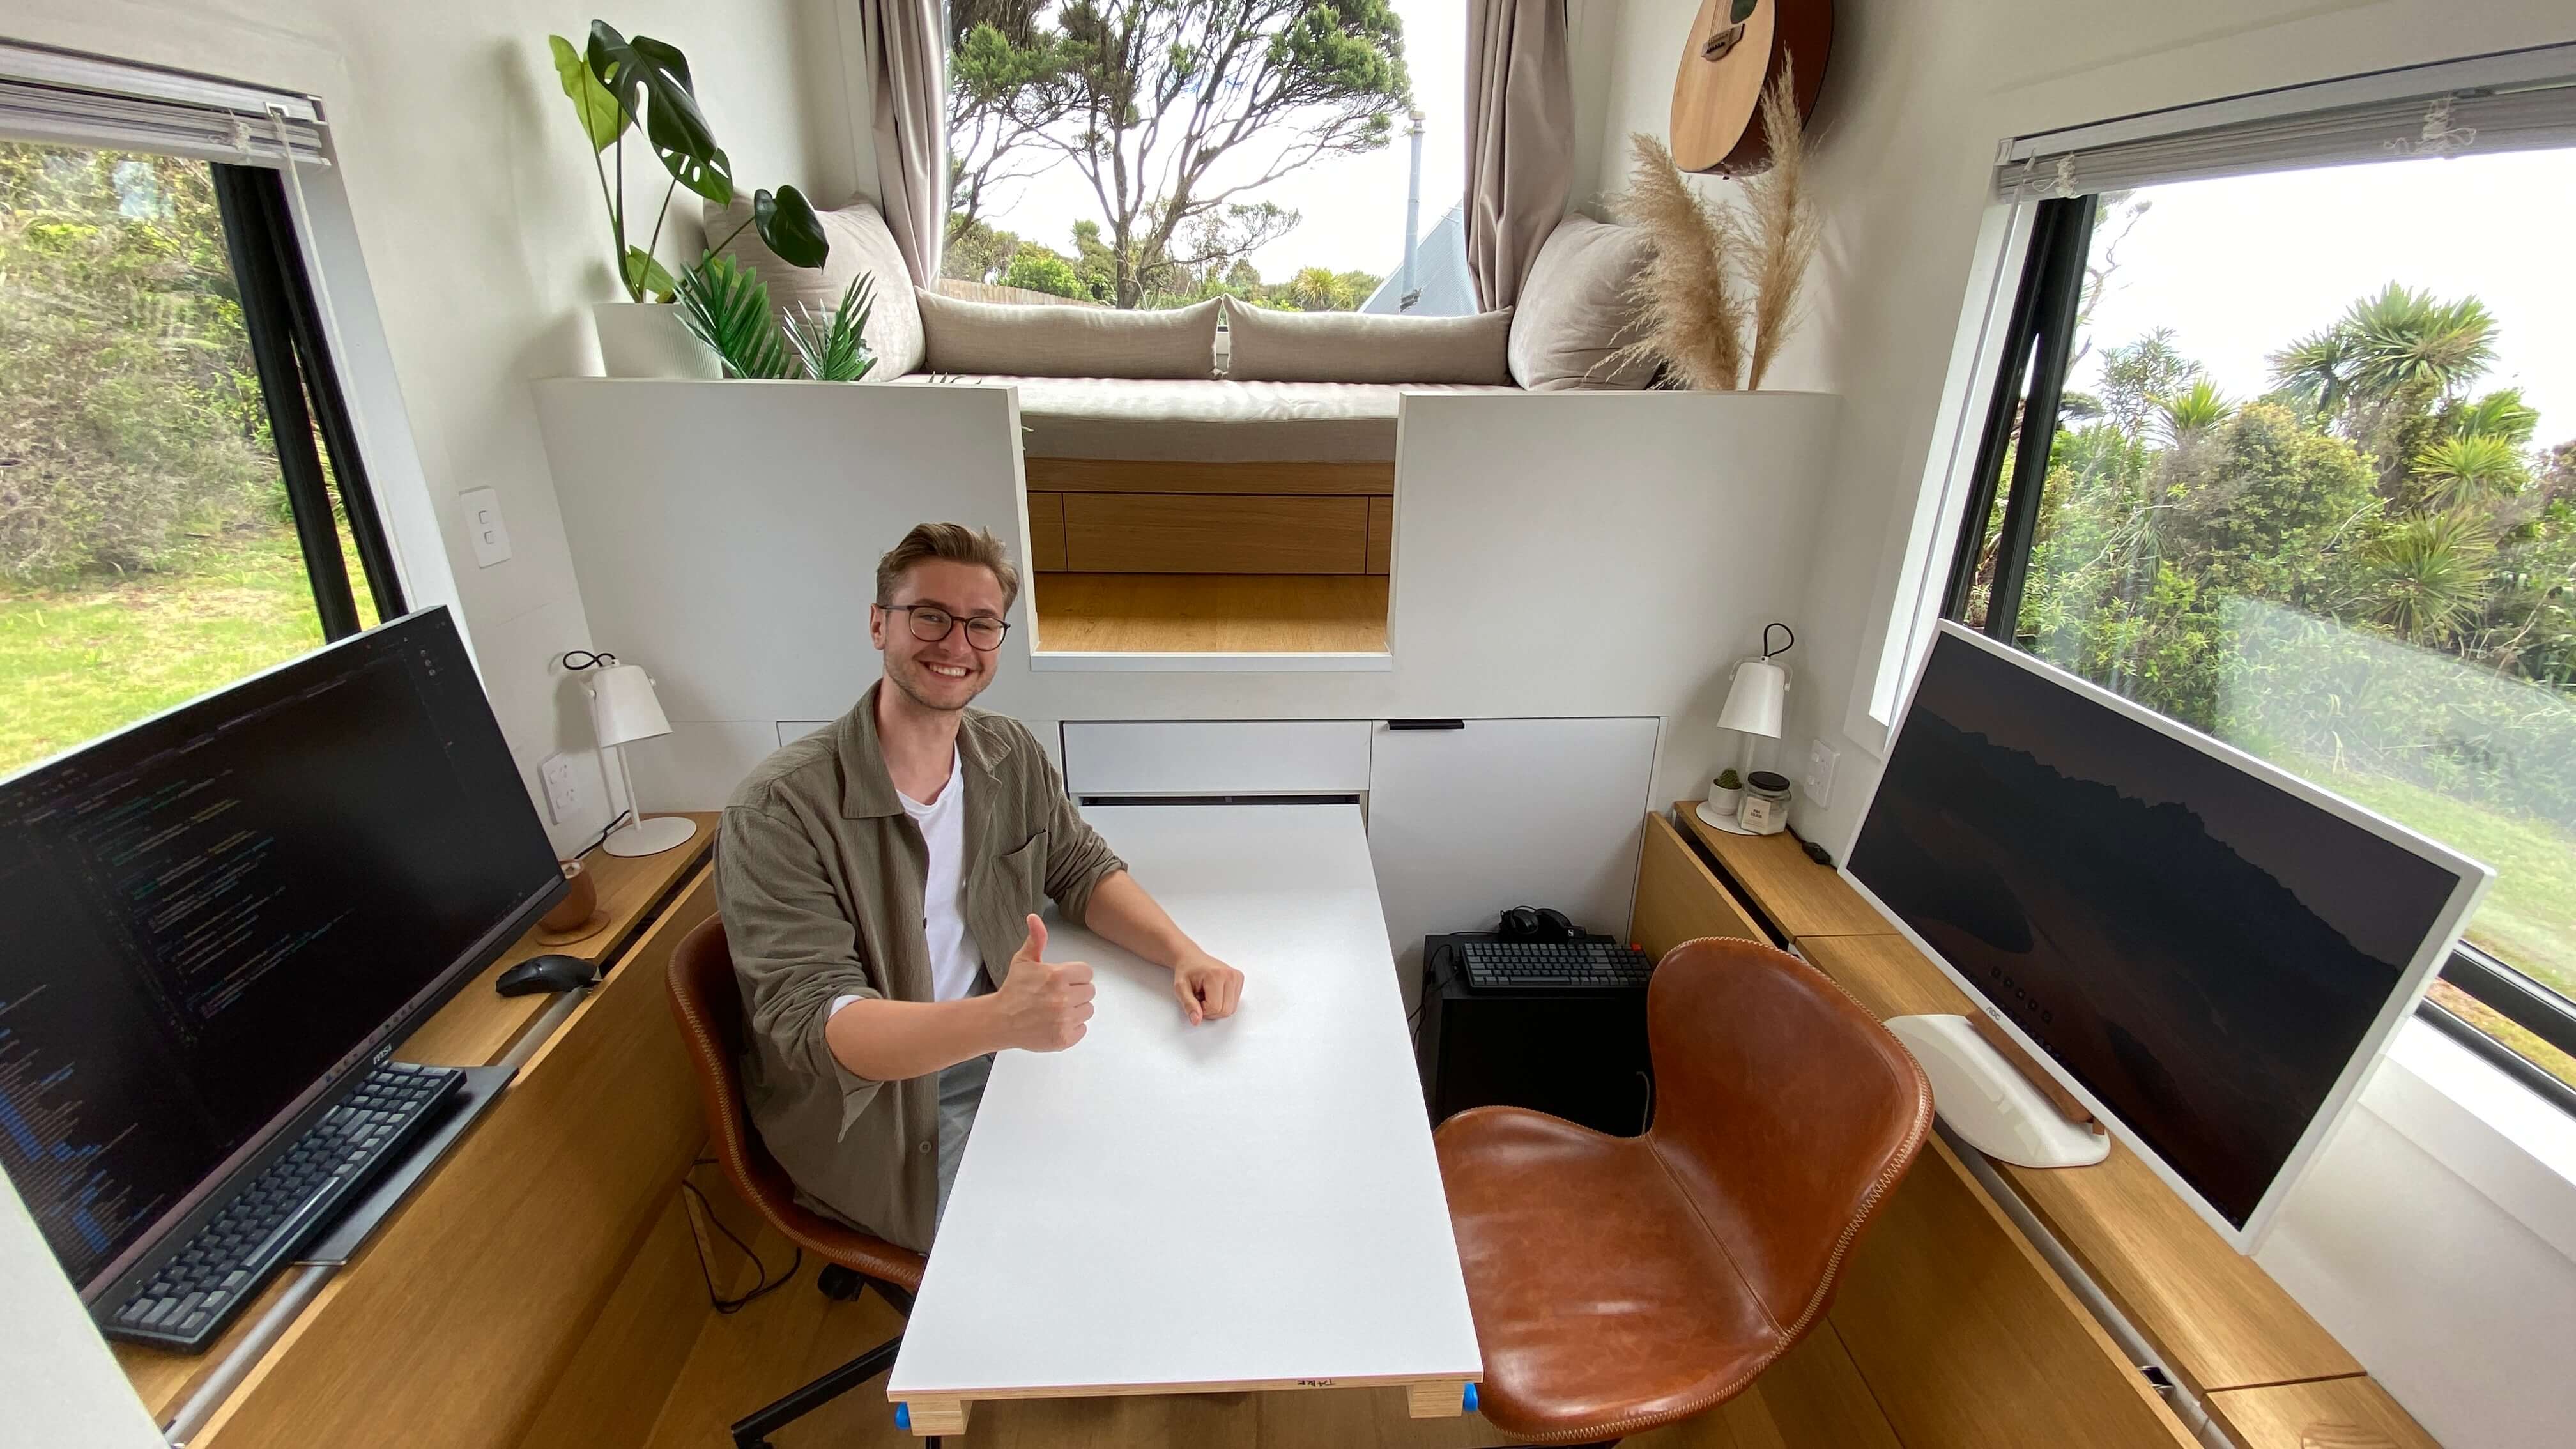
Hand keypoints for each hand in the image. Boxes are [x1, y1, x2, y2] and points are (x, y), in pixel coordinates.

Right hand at [990, 915, 1093, 1051]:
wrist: (1000, 1021)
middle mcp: (1063, 997)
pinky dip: (1072, 1027)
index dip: (1076, 976)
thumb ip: (1036, 939)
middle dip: (1076, 992)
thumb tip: (1034, 918)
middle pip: (1089, 991)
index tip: (1063, 980)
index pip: (1087, 973)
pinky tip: (1056, 1022)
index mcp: (1057, 975)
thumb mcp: (1024, 961)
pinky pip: (1082, 1029)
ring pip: (1087, 1010)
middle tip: (1057, 995)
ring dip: (1076, 1009)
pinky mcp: (1064, 1037)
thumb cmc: (1013, 990)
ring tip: (1056, 1009)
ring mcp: (1064, 1019)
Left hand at [1170, 948, 1243, 1024]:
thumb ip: (1188, 1005)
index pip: (1215, 1008)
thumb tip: (1196, 1020)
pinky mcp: (1239, 980)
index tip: (1195, 999)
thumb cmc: (1186, 971)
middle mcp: (1231, 975)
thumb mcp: (1181, 988)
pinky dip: (1223, 1003)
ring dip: (1217, 1007)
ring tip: (1207, 995)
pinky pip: (1233, 1004)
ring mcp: (1237, 977)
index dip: (1202, 1010)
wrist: (1191, 958)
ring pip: (1231, 1010)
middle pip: (1225, 1011)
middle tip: (1200, 998)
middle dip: (1210, 1011)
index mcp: (1217, 975)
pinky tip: (1214, 994)